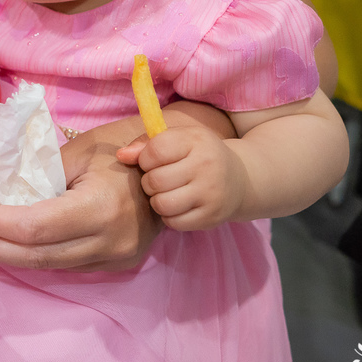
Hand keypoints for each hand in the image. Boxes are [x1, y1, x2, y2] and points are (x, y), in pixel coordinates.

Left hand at [0, 131, 162, 271]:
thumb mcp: (81, 151)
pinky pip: (63, 263)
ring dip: (3, 253)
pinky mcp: (115, 263)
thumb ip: (39, 177)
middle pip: (36, 256)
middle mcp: (110, 243)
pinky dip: (30, 253)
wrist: (178, 166)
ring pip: (47, 266)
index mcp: (102, 209)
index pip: (35, 228)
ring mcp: (115, 259)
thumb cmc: (125, 146)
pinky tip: (3, 242)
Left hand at [117, 125, 249, 230]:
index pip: (155, 151)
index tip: (152, 161)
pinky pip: (173, 222)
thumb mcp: (179, 139)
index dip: (145, 158)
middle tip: (160, 179)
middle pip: (155, 180)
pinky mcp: (210, 217)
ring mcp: (210, 194)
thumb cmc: (198, 155)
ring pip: (161, 203)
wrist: (239, 180)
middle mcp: (206, 166)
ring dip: (157, 200)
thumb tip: (121, 156)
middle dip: (149, 181)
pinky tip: (178, 205)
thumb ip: (147, 143)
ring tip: (167, 192)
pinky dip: (169, 215)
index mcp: (196, 140)